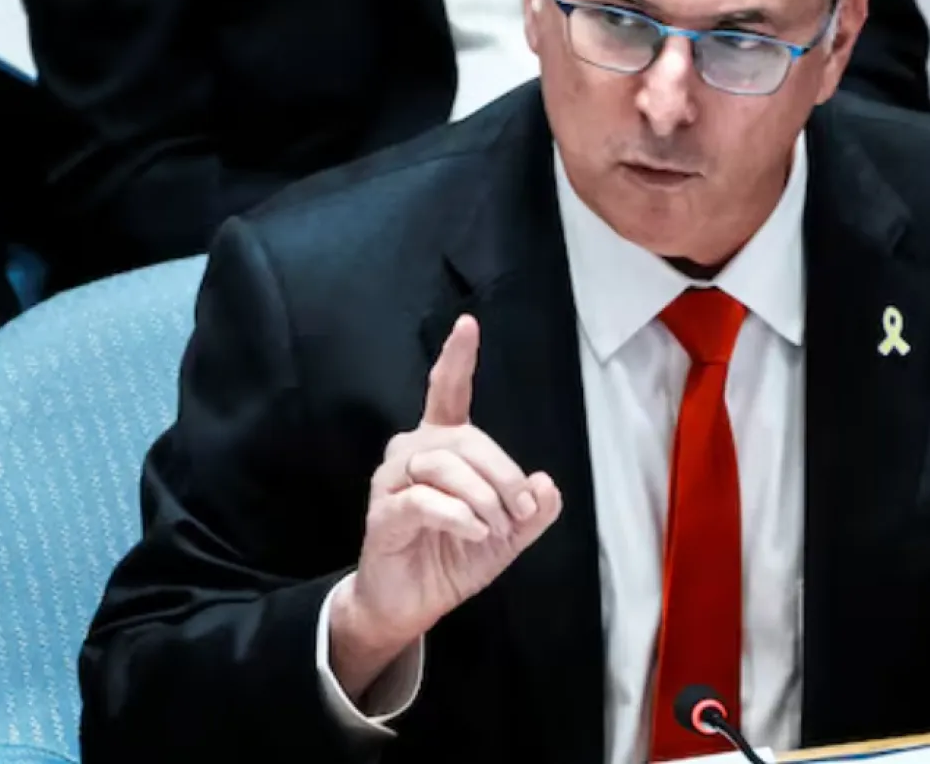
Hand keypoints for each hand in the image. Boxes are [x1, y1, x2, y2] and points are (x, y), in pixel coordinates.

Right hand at [329, 315, 561, 700]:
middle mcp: (413, 453)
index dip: (457, 358)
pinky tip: (474, 532)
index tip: (467, 325)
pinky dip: (458, 516)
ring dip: (482, 498)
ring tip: (495, 529)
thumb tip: (547, 483)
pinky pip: (424, 500)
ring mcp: (392, 482)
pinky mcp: (383, 514)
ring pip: (445, 466)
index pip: (447, 392)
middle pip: (464, 439)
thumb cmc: (454, 557)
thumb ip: (534, 510)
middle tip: (521, 510)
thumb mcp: (509, 534)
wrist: (412, 605)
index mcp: (443, 447)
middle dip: (503, 474)